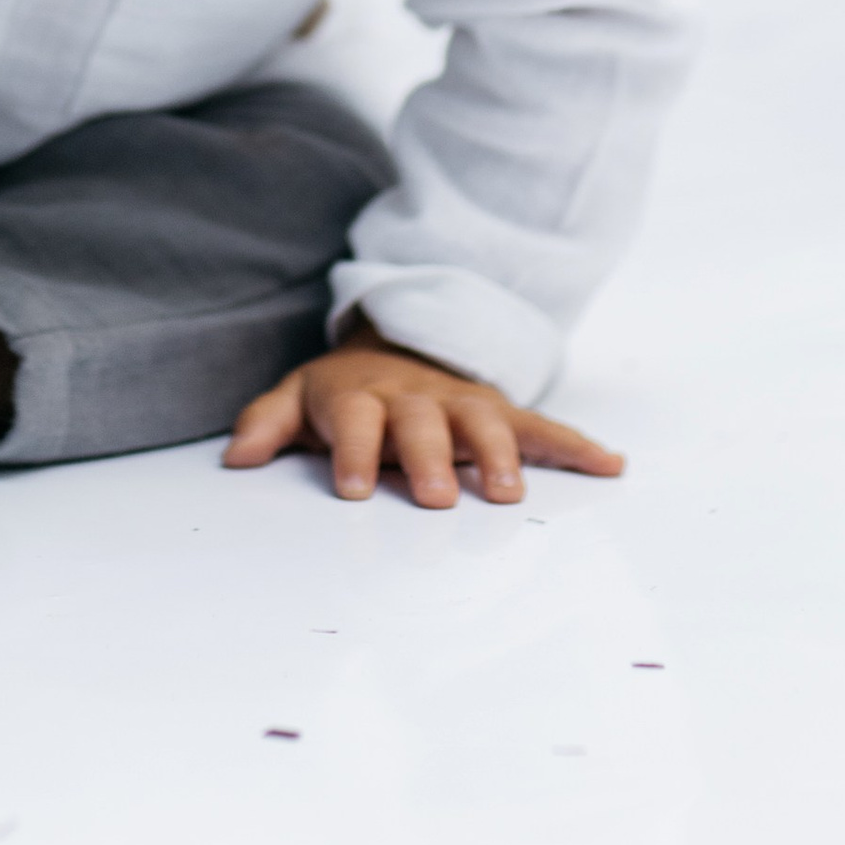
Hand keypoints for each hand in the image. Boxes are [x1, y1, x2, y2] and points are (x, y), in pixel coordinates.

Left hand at [223, 320, 623, 507]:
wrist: (398, 346)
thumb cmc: (344, 394)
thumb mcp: (298, 397)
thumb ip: (266, 423)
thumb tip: (235, 459)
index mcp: (362, 396)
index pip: (354, 419)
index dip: (353, 450)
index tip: (354, 490)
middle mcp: (415, 396)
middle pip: (423, 420)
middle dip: (430, 457)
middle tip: (437, 498)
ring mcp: (461, 402)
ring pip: (483, 419)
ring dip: (499, 454)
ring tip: (508, 494)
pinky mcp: (500, 411)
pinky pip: (540, 425)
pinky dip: (575, 444)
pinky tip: (609, 465)